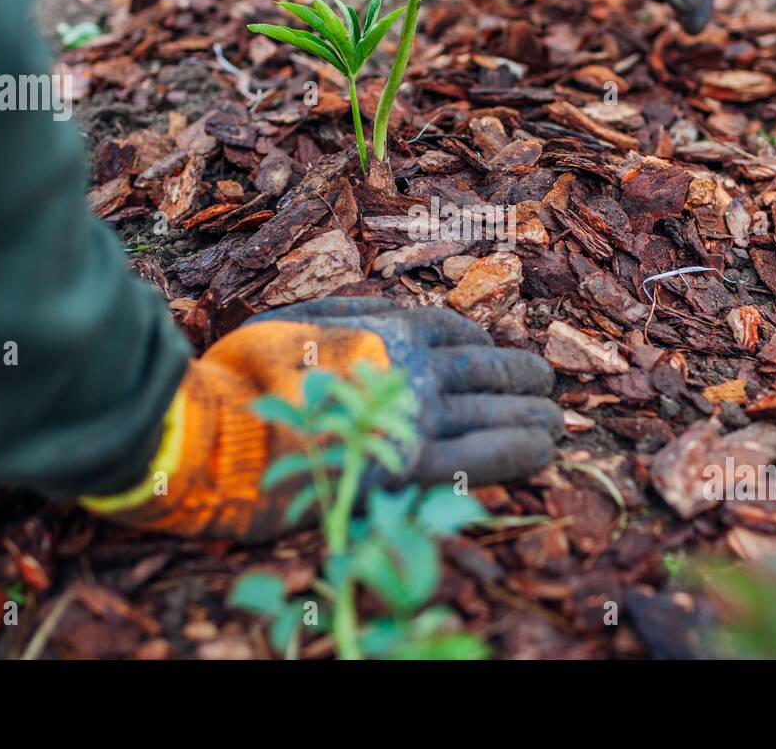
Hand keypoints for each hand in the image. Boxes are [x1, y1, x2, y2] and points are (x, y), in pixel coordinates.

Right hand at [83, 298, 557, 541]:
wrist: (220, 432)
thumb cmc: (245, 375)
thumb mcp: (293, 319)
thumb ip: (347, 312)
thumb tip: (384, 308)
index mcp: (386, 329)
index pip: (455, 331)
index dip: (483, 343)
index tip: (495, 354)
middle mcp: (414, 367)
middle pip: (488, 369)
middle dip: (522, 376)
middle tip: (546, 384)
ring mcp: (419, 416)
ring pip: (498, 409)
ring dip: (533, 414)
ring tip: (555, 421)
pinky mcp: (416, 467)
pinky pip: (487, 456)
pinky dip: (521, 450)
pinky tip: (543, 452)